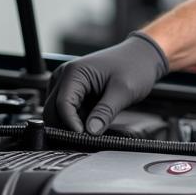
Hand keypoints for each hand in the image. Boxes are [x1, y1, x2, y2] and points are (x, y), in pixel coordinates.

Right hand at [44, 32, 168, 133]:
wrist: (142, 55)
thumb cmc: (135, 66)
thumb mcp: (124, 91)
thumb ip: (105, 112)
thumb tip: (90, 132)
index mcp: (74, 72)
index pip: (62, 105)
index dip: (70, 124)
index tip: (84, 137)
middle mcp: (65, 76)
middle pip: (53, 111)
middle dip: (67, 127)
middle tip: (88, 139)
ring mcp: (67, 83)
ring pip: (58, 113)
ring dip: (71, 125)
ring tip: (93, 130)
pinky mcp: (73, 91)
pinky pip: (67, 111)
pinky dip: (77, 120)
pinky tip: (93, 123)